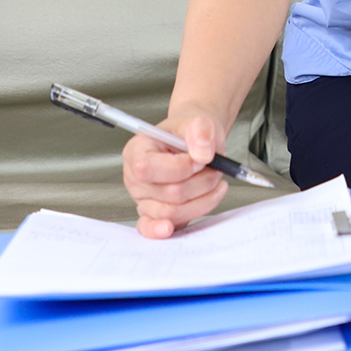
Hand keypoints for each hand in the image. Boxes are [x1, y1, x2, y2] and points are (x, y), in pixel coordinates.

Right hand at [122, 112, 229, 237]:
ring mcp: (144, 198)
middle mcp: (135, 178)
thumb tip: (202, 155)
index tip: (201, 159)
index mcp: (137, 151)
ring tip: (212, 182)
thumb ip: (201, 130)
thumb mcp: (200, 121)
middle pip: (169, 194)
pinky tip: (170, 228)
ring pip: (172, 213)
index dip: (181, 167)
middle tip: (215, 169)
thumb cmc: (191, 133)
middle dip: (201, 183)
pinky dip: (165, 229)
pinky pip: (156, 228)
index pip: (148, 168)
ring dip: (202, 200)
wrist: (195, 142)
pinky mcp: (154, 214)